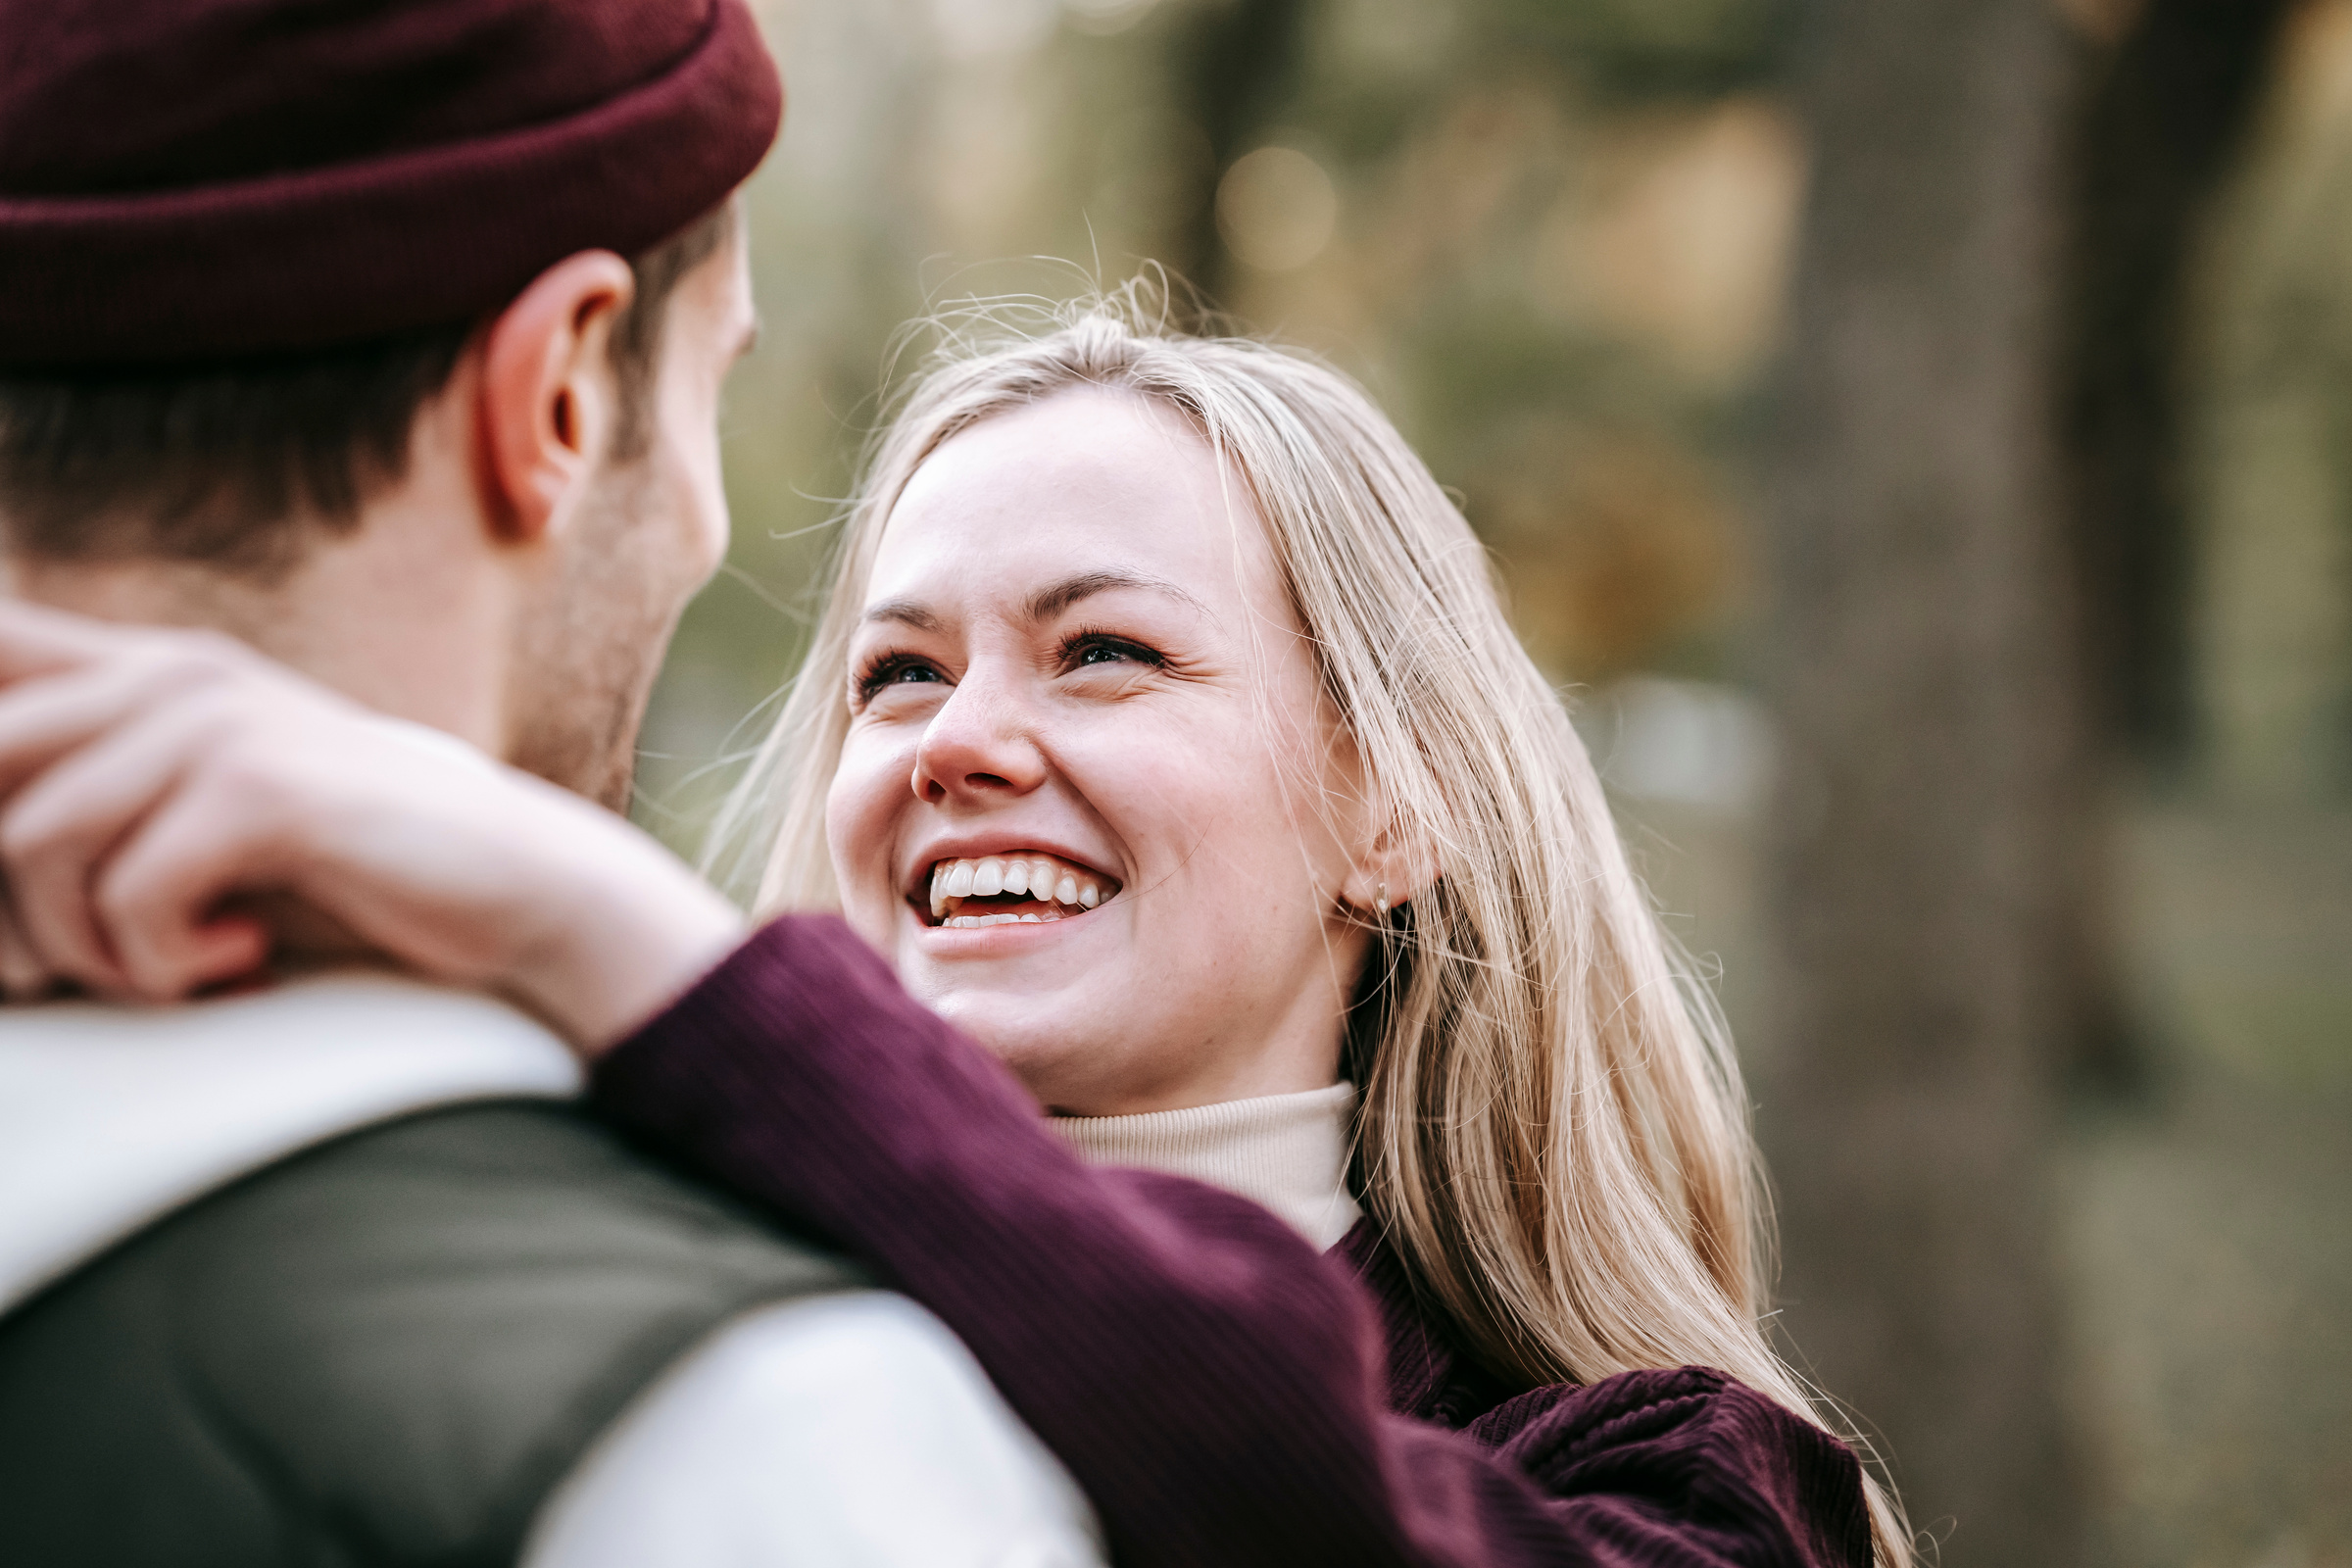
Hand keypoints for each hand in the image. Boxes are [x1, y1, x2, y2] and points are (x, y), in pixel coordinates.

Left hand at [0, 600, 743, 1052]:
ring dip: (87, 948)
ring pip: (32, 842)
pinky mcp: (260, 785)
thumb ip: (92, 805)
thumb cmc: (352, 882)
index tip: (19, 870)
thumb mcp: (204, 826)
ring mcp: (216, 717)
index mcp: (146, 669)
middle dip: (2, 903)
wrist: (517, 891)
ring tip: (172, 973)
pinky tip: (240, 961)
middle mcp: (171, 671)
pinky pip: (129, 897)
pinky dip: (165, 964)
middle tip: (64, 970)